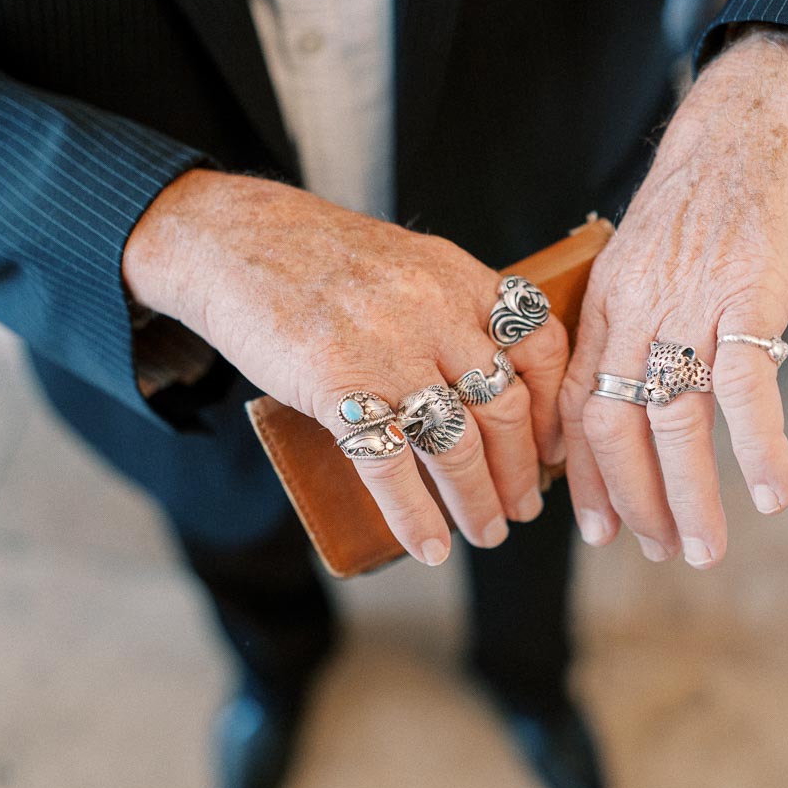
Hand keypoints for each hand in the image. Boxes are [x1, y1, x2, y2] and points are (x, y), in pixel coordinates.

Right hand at [123, 171, 568, 564]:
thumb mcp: (409, 265)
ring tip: (487, 533)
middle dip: (521, 470)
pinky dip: (415, 516)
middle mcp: (436, 312)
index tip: (555, 450)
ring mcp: (387, 349)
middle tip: (524, 507)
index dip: (553, 408)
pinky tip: (429, 547)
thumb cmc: (320, 260)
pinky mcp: (337, 384)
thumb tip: (488, 386)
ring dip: (478, 501)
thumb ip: (452, 312)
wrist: (232, 240)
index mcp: (461, 279)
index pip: (540, 347)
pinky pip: (390, 465)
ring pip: (457, 445)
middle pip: (504, 407)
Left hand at [559, 27, 787, 567]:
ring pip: (675, 421)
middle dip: (634, 501)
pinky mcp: (749, 292)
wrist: (752, 120)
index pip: (579, 406)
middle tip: (658, 550)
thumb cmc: (706, 197)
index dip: (587, 476)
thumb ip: (637, 322)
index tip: (600, 529)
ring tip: (705, 548)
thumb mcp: (647, 258)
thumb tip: (643, 393)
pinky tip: (774, 495)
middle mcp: (637, 309)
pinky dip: (759, 449)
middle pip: (617, 427)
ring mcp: (692, 302)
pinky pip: (745, 386)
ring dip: (689, 496)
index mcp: (608, 303)